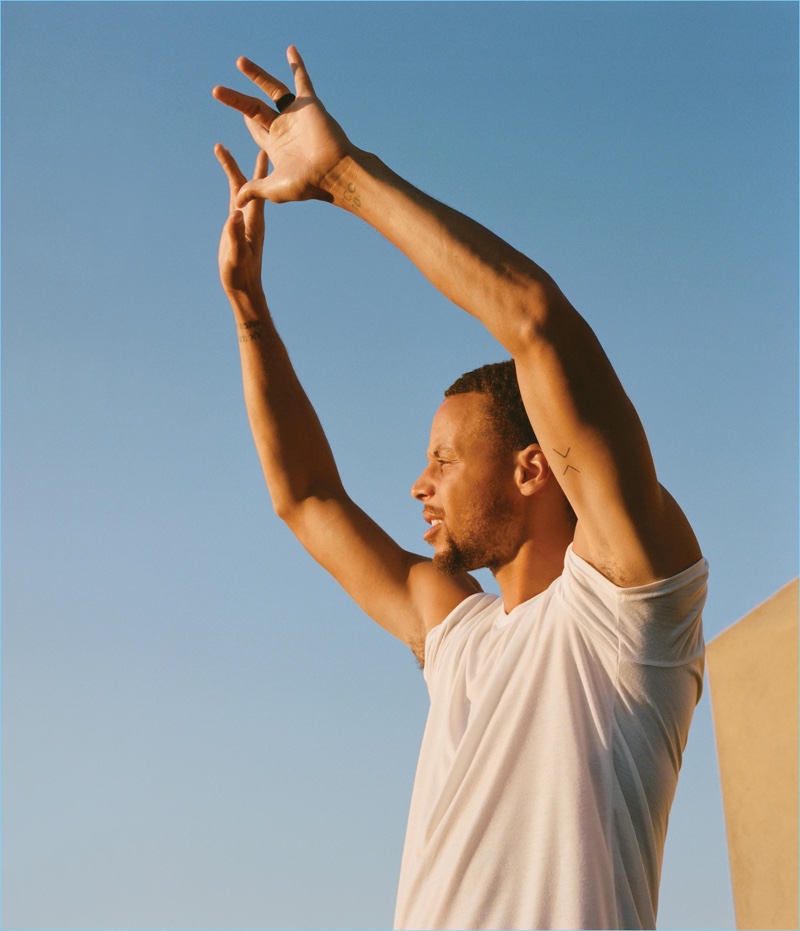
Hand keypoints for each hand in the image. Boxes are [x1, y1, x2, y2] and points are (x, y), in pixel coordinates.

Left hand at [213, 46, 353, 205]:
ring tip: (239, 62)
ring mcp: (296, 115)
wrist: (333, 173)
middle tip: (217, 91)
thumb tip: (237, 202)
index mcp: (277, 146)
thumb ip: (254, 189)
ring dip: (256, 75)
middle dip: (236, 100)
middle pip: (254, 109)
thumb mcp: (273, 188)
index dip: (244, 121)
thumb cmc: (307, 184)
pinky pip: (302, 80)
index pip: (255, 129)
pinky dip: (297, 65)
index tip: (232, 111)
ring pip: (271, 90)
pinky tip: (290, 50)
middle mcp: (285, 128)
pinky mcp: (309, 104)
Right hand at [215, 145, 268, 295]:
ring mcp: (246, 222)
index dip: (252, 169)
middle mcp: (253, 218)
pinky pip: (238, 202)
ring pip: (241, 191)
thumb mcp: (236, 255)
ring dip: (233, 172)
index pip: (253, 188)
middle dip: (236, 163)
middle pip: (246, 184)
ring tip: (224, 154)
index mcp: (254, 220)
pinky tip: (233, 182)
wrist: (245, 288)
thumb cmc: (240, 274)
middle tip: (223, 144)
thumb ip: (235, 235)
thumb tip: (235, 213)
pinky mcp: (239, 228)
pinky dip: (234, 187)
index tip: (252, 148)